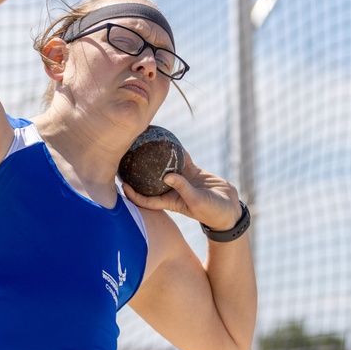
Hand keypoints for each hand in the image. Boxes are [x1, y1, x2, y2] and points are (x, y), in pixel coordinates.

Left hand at [122, 152, 242, 230]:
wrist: (229, 207)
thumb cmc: (211, 211)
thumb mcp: (196, 201)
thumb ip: (183, 188)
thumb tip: (167, 175)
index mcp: (170, 201)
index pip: (145, 199)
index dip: (132, 194)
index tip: (121, 184)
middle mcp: (172, 190)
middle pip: (149, 181)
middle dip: (137, 173)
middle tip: (125, 159)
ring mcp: (181, 179)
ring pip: (163, 167)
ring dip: (154, 158)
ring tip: (143, 144)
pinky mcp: (191, 171)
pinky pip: (179, 158)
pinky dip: (174, 150)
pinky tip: (167, 138)